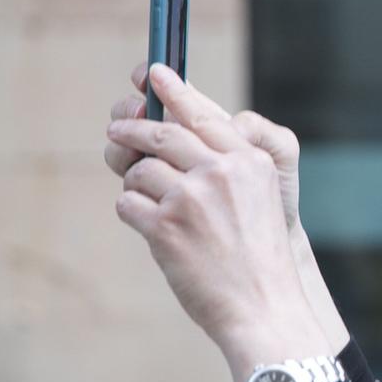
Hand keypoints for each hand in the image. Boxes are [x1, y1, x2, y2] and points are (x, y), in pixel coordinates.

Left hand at [108, 64, 314, 349]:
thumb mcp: (259, 203)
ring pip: (140, 171)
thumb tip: (168, 140)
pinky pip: (127, 204)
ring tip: (153, 207)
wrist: (264, 308)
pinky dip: (133, 214)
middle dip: (132, 129)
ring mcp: (191, 197)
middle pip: (161, 133)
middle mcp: (221, 172)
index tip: (154, 73)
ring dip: (137, 186)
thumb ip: (225, 169)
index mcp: (249, 162)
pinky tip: (152, 230)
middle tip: (117, 129)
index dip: (174, 91)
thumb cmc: (260, 261)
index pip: (203, 114)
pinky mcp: (165, 226)